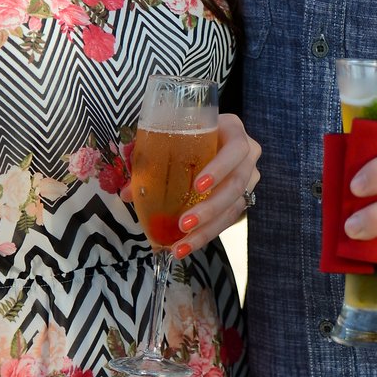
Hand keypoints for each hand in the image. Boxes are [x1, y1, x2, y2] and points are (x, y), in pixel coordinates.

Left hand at [154, 112, 260, 257]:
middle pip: (236, 185)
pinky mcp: (242, 198)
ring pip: (234, 208)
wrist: (210, 136)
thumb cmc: (189, 132)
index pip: (235, 150)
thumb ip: (150, 156)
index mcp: (233, 131)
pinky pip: (229, 219)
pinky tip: (187, 245)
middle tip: (184, 224)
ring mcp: (248, 178)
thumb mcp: (173, 135)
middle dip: (210, 208)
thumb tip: (128, 193)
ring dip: (207, 229)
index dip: (219, 168)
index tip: (197, 186)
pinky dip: (207, 234)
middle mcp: (247, 155)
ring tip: (182, 245)